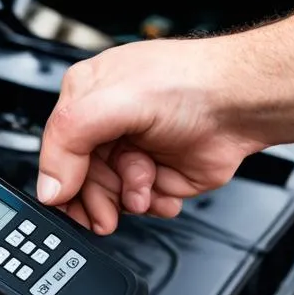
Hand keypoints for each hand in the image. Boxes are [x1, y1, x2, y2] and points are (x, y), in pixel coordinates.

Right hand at [37, 38, 263, 231]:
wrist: (243, 103)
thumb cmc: (189, 83)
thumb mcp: (112, 101)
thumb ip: (69, 139)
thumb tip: (49, 186)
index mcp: (85, 97)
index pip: (56, 149)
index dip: (62, 179)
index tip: (69, 201)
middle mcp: (108, 125)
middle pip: (81, 180)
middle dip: (97, 196)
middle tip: (107, 211)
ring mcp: (133, 151)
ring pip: (111, 195)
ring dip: (128, 198)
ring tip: (146, 185)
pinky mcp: (158, 175)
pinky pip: (141, 204)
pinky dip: (151, 204)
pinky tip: (161, 192)